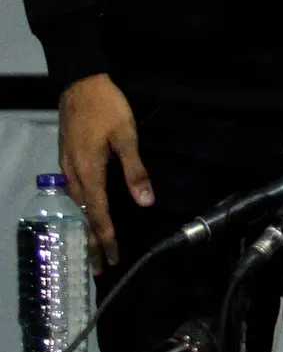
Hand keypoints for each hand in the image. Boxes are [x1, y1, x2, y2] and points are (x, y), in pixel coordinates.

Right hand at [57, 74, 150, 270]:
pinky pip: (73, 192)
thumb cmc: (108, 108)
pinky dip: (80, 209)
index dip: (107, 237)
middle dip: (92, 242)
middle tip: (99, 267)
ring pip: (76, 205)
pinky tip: (85, 213)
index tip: (113, 258)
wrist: (80, 83)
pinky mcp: (67, 159)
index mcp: (89, 172)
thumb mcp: (127, 137)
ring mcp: (67, 167)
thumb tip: (146, 202)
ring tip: (93, 248)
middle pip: (84, 215)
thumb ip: (135, 171)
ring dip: (85, 227)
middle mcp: (74, 174)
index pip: (98, 213)